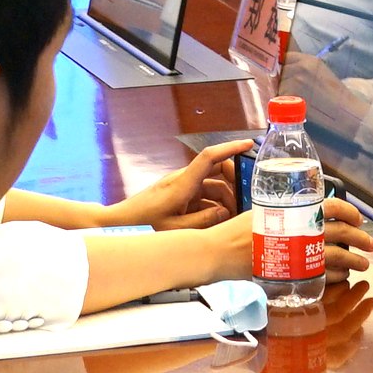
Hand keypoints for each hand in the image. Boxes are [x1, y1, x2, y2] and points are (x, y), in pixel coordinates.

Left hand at [112, 138, 248, 228]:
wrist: (123, 222)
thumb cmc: (144, 224)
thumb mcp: (175, 228)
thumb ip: (203, 220)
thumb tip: (225, 212)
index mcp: (183, 183)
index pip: (209, 157)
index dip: (230, 147)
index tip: (249, 143)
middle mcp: (184, 180)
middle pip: (217, 170)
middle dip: (235, 182)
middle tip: (247, 199)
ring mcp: (183, 187)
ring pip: (213, 185)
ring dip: (226, 198)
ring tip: (234, 217)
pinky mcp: (181, 195)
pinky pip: (205, 195)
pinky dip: (215, 205)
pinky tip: (220, 220)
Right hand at [197, 194, 372, 288]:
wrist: (218, 251)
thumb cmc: (235, 230)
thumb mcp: (263, 212)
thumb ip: (286, 214)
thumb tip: (307, 215)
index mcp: (294, 209)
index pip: (332, 205)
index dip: (350, 212)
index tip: (358, 220)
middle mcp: (299, 229)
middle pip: (341, 232)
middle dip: (361, 239)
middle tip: (371, 245)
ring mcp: (296, 252)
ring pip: (337, 256)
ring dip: (354, 260)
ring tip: (363, 265)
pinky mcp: (292, 272)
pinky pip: (323, 274)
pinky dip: (338, 276)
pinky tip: (343, 277)